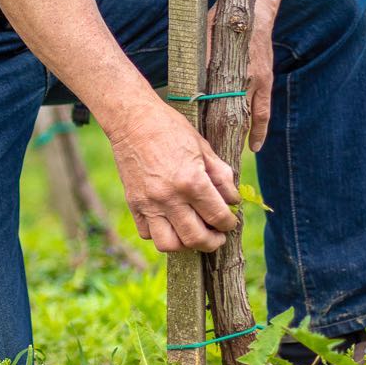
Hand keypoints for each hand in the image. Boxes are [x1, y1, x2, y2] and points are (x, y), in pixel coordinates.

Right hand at [106, 100, 240, 252]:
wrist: (133, 120)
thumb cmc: (170, 129)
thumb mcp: (203, 147)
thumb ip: (221, 176)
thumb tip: (233, 199)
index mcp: (192, 181)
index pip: (219, 217)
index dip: (230, 223)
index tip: (230, 220)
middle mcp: (170, 197)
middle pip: (196, 238)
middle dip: (213, 241)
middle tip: (217, 235)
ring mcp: (149, 203)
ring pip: (169, 244)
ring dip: (185, 244)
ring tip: (192, 232)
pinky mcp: (133, 203)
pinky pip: (147, 233)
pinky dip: (160, 233)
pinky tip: (169, 222)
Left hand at [205, 5, 276, 152]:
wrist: (256, 9)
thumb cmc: (224, 20)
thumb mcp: (205, 35)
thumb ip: (199, 57)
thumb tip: (188, 80)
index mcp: (231, 68)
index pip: (217, 102)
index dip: (208, 121)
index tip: (197, 140)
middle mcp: (248, 78)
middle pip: (232, 114)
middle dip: (222, 136)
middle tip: (212, 159)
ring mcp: (260, 81)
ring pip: (248, 117)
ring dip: (240, 137)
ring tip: (231, 158)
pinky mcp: (266, 80)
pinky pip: (264, 112)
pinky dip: (259, 130)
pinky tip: (254, 146)